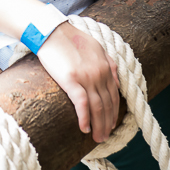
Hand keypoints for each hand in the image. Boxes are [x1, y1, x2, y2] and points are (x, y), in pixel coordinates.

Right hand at [35, 23, 119, 142]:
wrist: (52, 31)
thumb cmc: (71, 38)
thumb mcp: (97, 47)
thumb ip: (110, 63)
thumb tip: (117, 81)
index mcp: (106, 67)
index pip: (114, 96)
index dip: (114, 113)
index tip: (112, 124)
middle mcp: (100, 74)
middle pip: (107, 104)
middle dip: (107, 123)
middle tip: (104, 137)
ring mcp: (86, 77)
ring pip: (97, 107)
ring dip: (99, 126)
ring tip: (97, 138)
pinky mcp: (71, 80)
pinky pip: (82, 103)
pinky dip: (85, 118)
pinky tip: (85, 128)